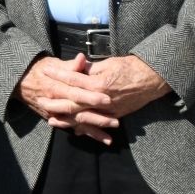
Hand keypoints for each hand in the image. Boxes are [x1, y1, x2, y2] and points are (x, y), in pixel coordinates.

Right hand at [18, 54, 117, 143]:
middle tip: (115, 120)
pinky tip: (102, 139)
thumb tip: (82, 58)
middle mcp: (54, 102)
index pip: (75, 93)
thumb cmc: (39, 69)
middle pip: (77, 112)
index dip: (90, 97)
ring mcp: (54, 113)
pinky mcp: (56, 119)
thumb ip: (71, 65)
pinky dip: (87, 134)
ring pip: (76, 123)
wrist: (20, 81)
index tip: (107, 99)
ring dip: (94, 130)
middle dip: (96, 117)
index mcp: (55, 87)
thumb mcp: (53, 64)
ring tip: (111, 133)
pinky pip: (73, 128)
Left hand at [43, 54, 170, 118]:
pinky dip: (85, 128)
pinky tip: (73, 130)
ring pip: (83, 118)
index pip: (72, 79)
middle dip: (55, 103)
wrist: (154, 79)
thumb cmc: (132, 67)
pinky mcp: (115, 116)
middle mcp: (101, 100)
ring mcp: (108, 110)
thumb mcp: (109, 63)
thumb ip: (91, 69)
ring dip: (66, 119)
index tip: (45, 71)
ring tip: (50, 119)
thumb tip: (77, 69)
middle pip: (73, 103)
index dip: (57, 75)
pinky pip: (97, 125)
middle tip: (40, 100)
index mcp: (98, 83)